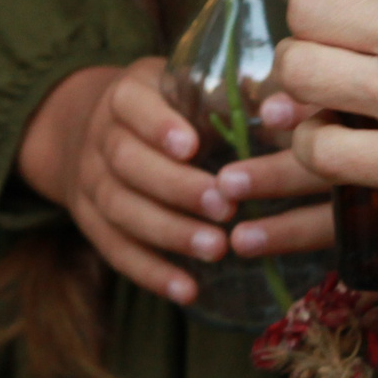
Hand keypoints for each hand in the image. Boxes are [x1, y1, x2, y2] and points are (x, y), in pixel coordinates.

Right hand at [16, 57, 329, 302]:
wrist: (102, 132)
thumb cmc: (168, 107)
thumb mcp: (187, 87)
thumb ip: (229, 95)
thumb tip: (287, 109)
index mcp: (126, 95)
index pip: (133, 105)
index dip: (159, 126)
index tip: (193, 147)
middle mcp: (100, 137)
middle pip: (128, 163)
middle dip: (177, 187)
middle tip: (225, 207)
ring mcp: (90, 182)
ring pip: (121, 209)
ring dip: (170, 233)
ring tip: (216, 248)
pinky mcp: (91, 223)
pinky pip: (116, 251)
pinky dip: (151, 273)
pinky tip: (187, 290)